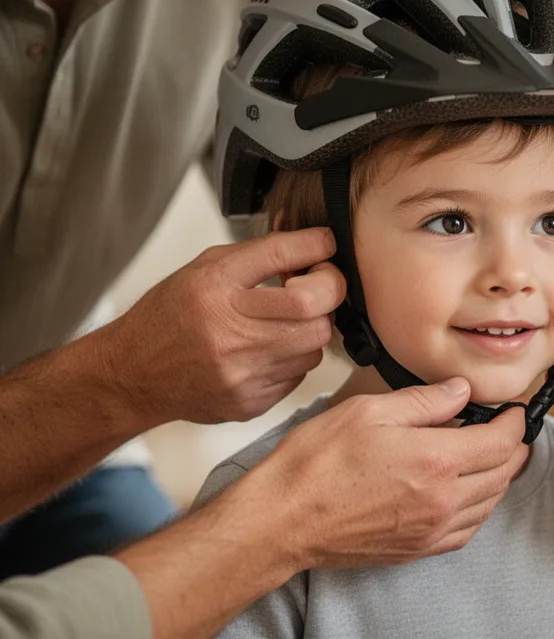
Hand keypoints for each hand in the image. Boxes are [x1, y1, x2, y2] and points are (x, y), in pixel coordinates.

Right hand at [103, 228, 345, 425]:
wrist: (132, 375)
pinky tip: (269, 350)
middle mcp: (228, 333)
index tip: (325, 243)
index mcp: (214, 290)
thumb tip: (313, 245)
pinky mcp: (251, 402)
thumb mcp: (205, 269)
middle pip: (313, 310)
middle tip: (316, 287)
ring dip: (311, 328)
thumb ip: (260, 254)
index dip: (314, 246)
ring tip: (285, 321)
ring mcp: (241, 374)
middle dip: (327, 293)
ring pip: (315, 346)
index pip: (280, 257)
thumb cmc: (168, 317)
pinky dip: (294, 357)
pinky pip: (299, 374)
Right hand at [248, 378, 528, 568]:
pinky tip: (471, 494)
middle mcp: (442, 500)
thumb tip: (460, 392)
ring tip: (495, 456)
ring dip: (500, 478)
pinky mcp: (418, 549)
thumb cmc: (317, 463)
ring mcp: (432, 530)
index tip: (513, 409)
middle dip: (514, 448)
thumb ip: (424, 401)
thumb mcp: (370, 411)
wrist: (283, 520)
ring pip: (490, 504)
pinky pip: (468, 531)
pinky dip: (481, 508)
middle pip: (503, 474)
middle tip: (510, 429)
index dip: (514, 423)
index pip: (501, 442)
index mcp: (436, 461)